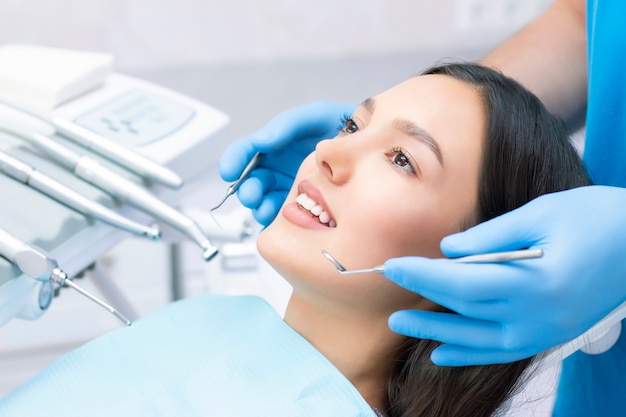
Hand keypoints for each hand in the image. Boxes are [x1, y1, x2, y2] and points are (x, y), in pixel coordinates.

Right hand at [219, 101, 355, 225]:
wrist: (376, 147)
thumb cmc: (346, 127)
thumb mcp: (315, 117)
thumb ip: (286, 125)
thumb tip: (261, 142)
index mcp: (276, 144)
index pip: (246, 152)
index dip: (233, 160)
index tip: (229, 171)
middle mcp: (280, 167)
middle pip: (252, 180)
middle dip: (247, 189)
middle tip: (252, 194)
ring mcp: (290, 187)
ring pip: (264, 200)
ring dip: (259, 206)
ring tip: (265, 208)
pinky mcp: (304, 205)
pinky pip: (282, 215)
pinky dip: (275, 218)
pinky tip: (278, 218)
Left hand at [383, 185, 625, 365]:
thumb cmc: (593, 217)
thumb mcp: (541, 213)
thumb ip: (490, 236)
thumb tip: (447, 250)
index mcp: (537, 280)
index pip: (465, 281)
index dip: (424, 274)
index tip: (392, 264)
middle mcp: (539, 313)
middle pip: (467, 309)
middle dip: (423, 297)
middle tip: (388, 288)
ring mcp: (545, 330)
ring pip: (479, 339)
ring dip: (437, 331)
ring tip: (401, 323)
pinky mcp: (550, 336)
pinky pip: (501, 351)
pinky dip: (468, 354)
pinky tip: (440, 353)